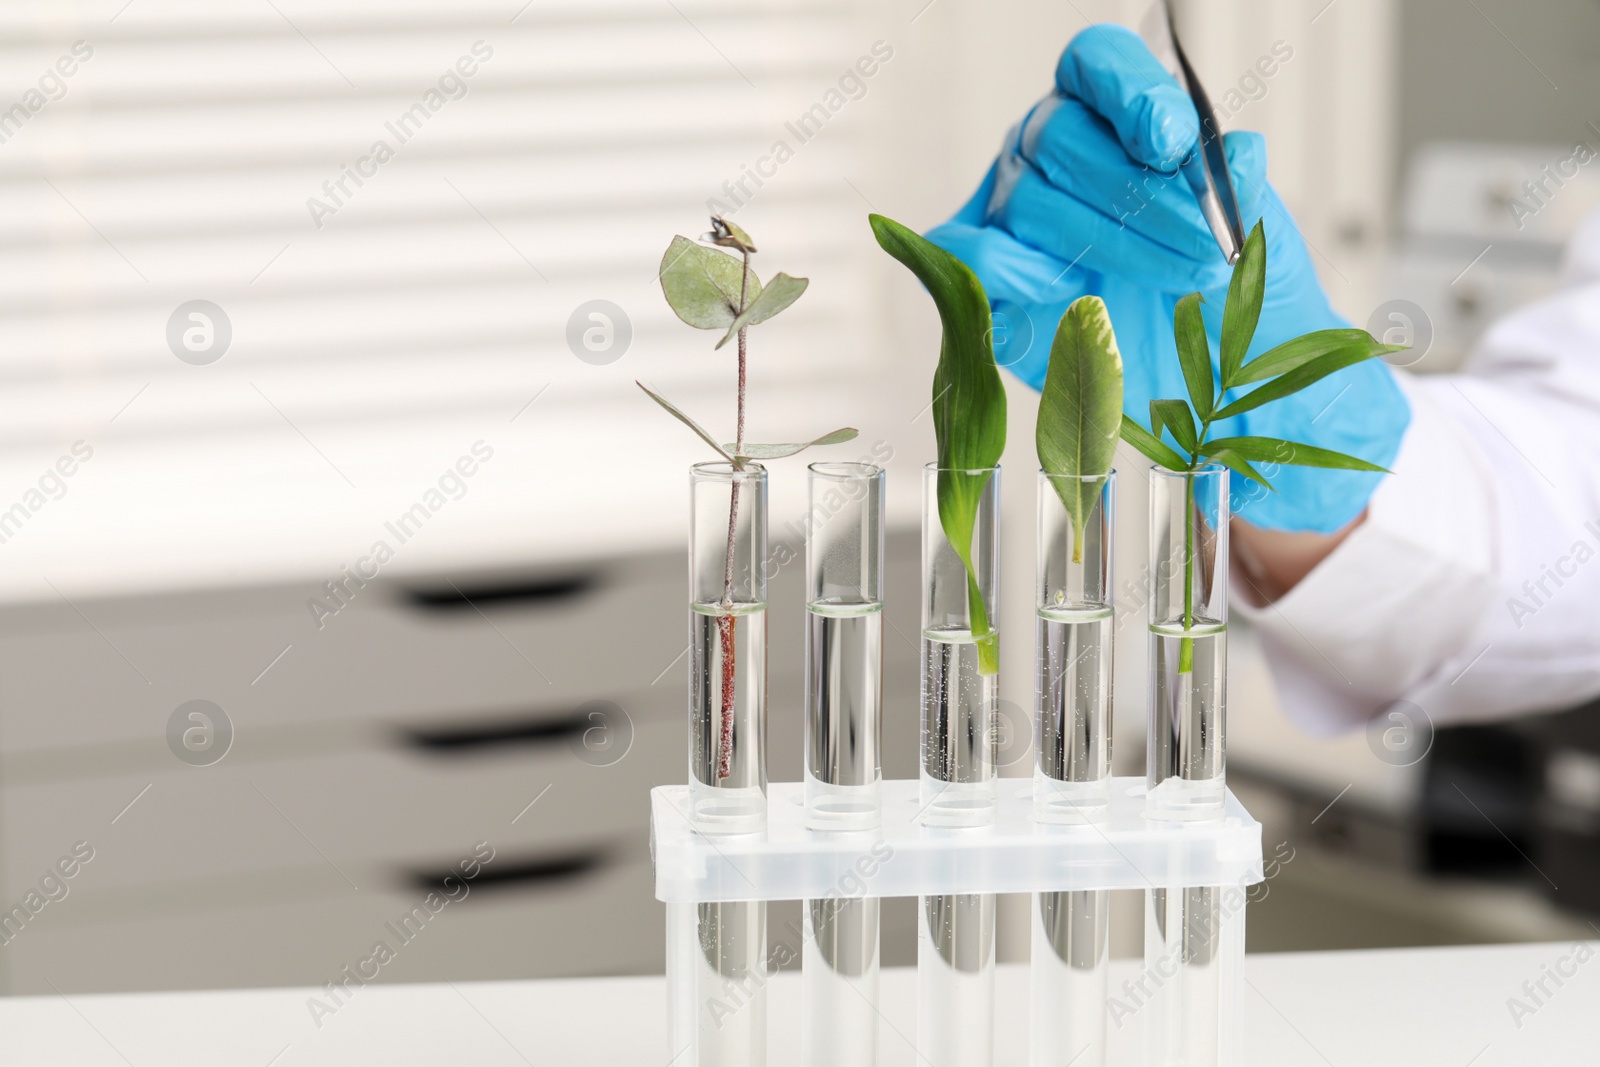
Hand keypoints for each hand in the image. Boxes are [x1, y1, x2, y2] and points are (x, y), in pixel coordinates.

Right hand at [927, 23, 1408, 533]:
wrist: (1225, 391)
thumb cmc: (1236, 300)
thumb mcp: (1260, 239)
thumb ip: (1244, 191)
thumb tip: (1237, 156)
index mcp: (1115, 121)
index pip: (1097, 65)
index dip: (1128, 91)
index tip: (1171, 142)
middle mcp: (1052, 157)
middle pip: (1061, 134)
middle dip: (1137, 193)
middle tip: (1201, 247)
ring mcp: (1012, 219)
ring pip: (1029, 198)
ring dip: (1107, 242)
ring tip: (1171, 283)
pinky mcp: (992, 287)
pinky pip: (973, 255)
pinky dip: (1017, 269)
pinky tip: (1073, 294)